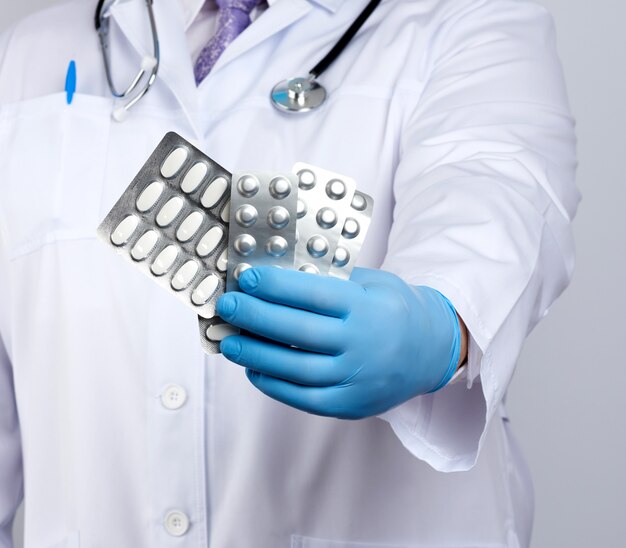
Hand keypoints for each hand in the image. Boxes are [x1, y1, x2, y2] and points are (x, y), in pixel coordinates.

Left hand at [216, 266, 461, 418]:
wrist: (432, 351)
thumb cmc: (395, 311)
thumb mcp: (374, 284)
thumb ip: (333, 283)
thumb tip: (279, 282)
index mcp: (367, 307)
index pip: (313, 294)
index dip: (275, 286)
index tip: (247, 277)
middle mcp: (362, 343)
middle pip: (298, 331)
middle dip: (255, 316)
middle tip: (227, 305)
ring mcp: (356, 378)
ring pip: (295, 367)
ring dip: (255, 353)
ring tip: (229, 340)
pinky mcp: (351, 405)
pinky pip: (304, 398)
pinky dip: (274, 384)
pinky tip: (254, 369)